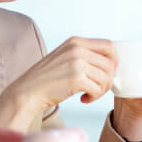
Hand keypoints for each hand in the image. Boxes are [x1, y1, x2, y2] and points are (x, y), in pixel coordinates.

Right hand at [0, 37, 116, 129]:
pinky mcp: (76, 79)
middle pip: (110, 63)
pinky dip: (94, 97)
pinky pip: (97, 89)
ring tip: (89, 94)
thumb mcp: (65, 57)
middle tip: (99, 88)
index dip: (114, 60)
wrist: (28, 91)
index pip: (108, 45)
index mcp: (76, 41)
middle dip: (109, 79)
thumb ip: (84, 55)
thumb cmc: (47, 79)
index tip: (108, 73)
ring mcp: (77, 63)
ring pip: (106, 78)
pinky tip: (83, 99)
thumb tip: (111, 64)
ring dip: (101, 90)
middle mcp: (77, 49)